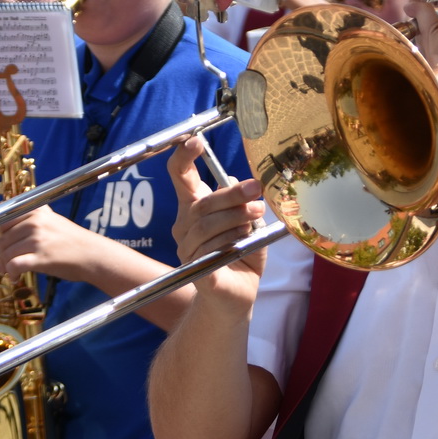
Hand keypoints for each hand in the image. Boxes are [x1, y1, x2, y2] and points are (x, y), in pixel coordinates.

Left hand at [0, 206, 105, 281]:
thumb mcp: (54, 220)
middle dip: (3, 253)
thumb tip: (11, 225)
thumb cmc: (75, 241)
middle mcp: (36, 223)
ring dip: (6, 265)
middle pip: (4, 239)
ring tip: (13, 272)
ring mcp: (38, 240)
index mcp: (38, 212)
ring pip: (7, 253)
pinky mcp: (40, 258)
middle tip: (7, 263)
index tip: (5, 245)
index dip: (2, 236)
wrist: (93, 256)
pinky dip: (11, 273)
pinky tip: (15, 278)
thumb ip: (35, 218)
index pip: (5, 221)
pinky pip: (14, 265)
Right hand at [168, 135, 265, 304]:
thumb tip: (239, 180)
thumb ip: (242, 203)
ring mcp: (187, 250)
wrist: (237, 298)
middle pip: (202, 203)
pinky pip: (211, 252)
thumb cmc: (241, 255)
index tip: (195, 140)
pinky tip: (244, 242)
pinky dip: (231, 243)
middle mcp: (184, 227)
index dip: (184, 157)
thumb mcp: (249, 223)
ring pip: (207, 226)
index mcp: (194, 209)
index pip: (180, 177)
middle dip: (231, 194)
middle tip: (255, 190)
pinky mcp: (196, 272)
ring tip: (257, 215)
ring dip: (235, 218)